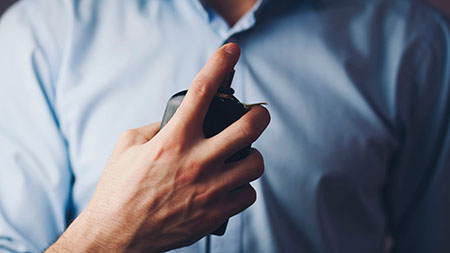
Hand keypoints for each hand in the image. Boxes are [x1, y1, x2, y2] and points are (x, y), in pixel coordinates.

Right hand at [47, 43, 269, 251]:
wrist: (116, 236)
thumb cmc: (118, 189)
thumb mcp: (128, 145)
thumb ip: (158, 127)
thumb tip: (180, 118)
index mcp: (173, 140)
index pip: (201, 90)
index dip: (219, 64)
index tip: (231, 51)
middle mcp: (196, 161)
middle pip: (249, 127)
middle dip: (259, 114)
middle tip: (258, 113)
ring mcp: (209, 189)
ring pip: (255, 163)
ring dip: (251, 156)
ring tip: (239, 158)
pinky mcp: (215, 214)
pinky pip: (248, 195)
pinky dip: (242, 188)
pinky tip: (229, 187)